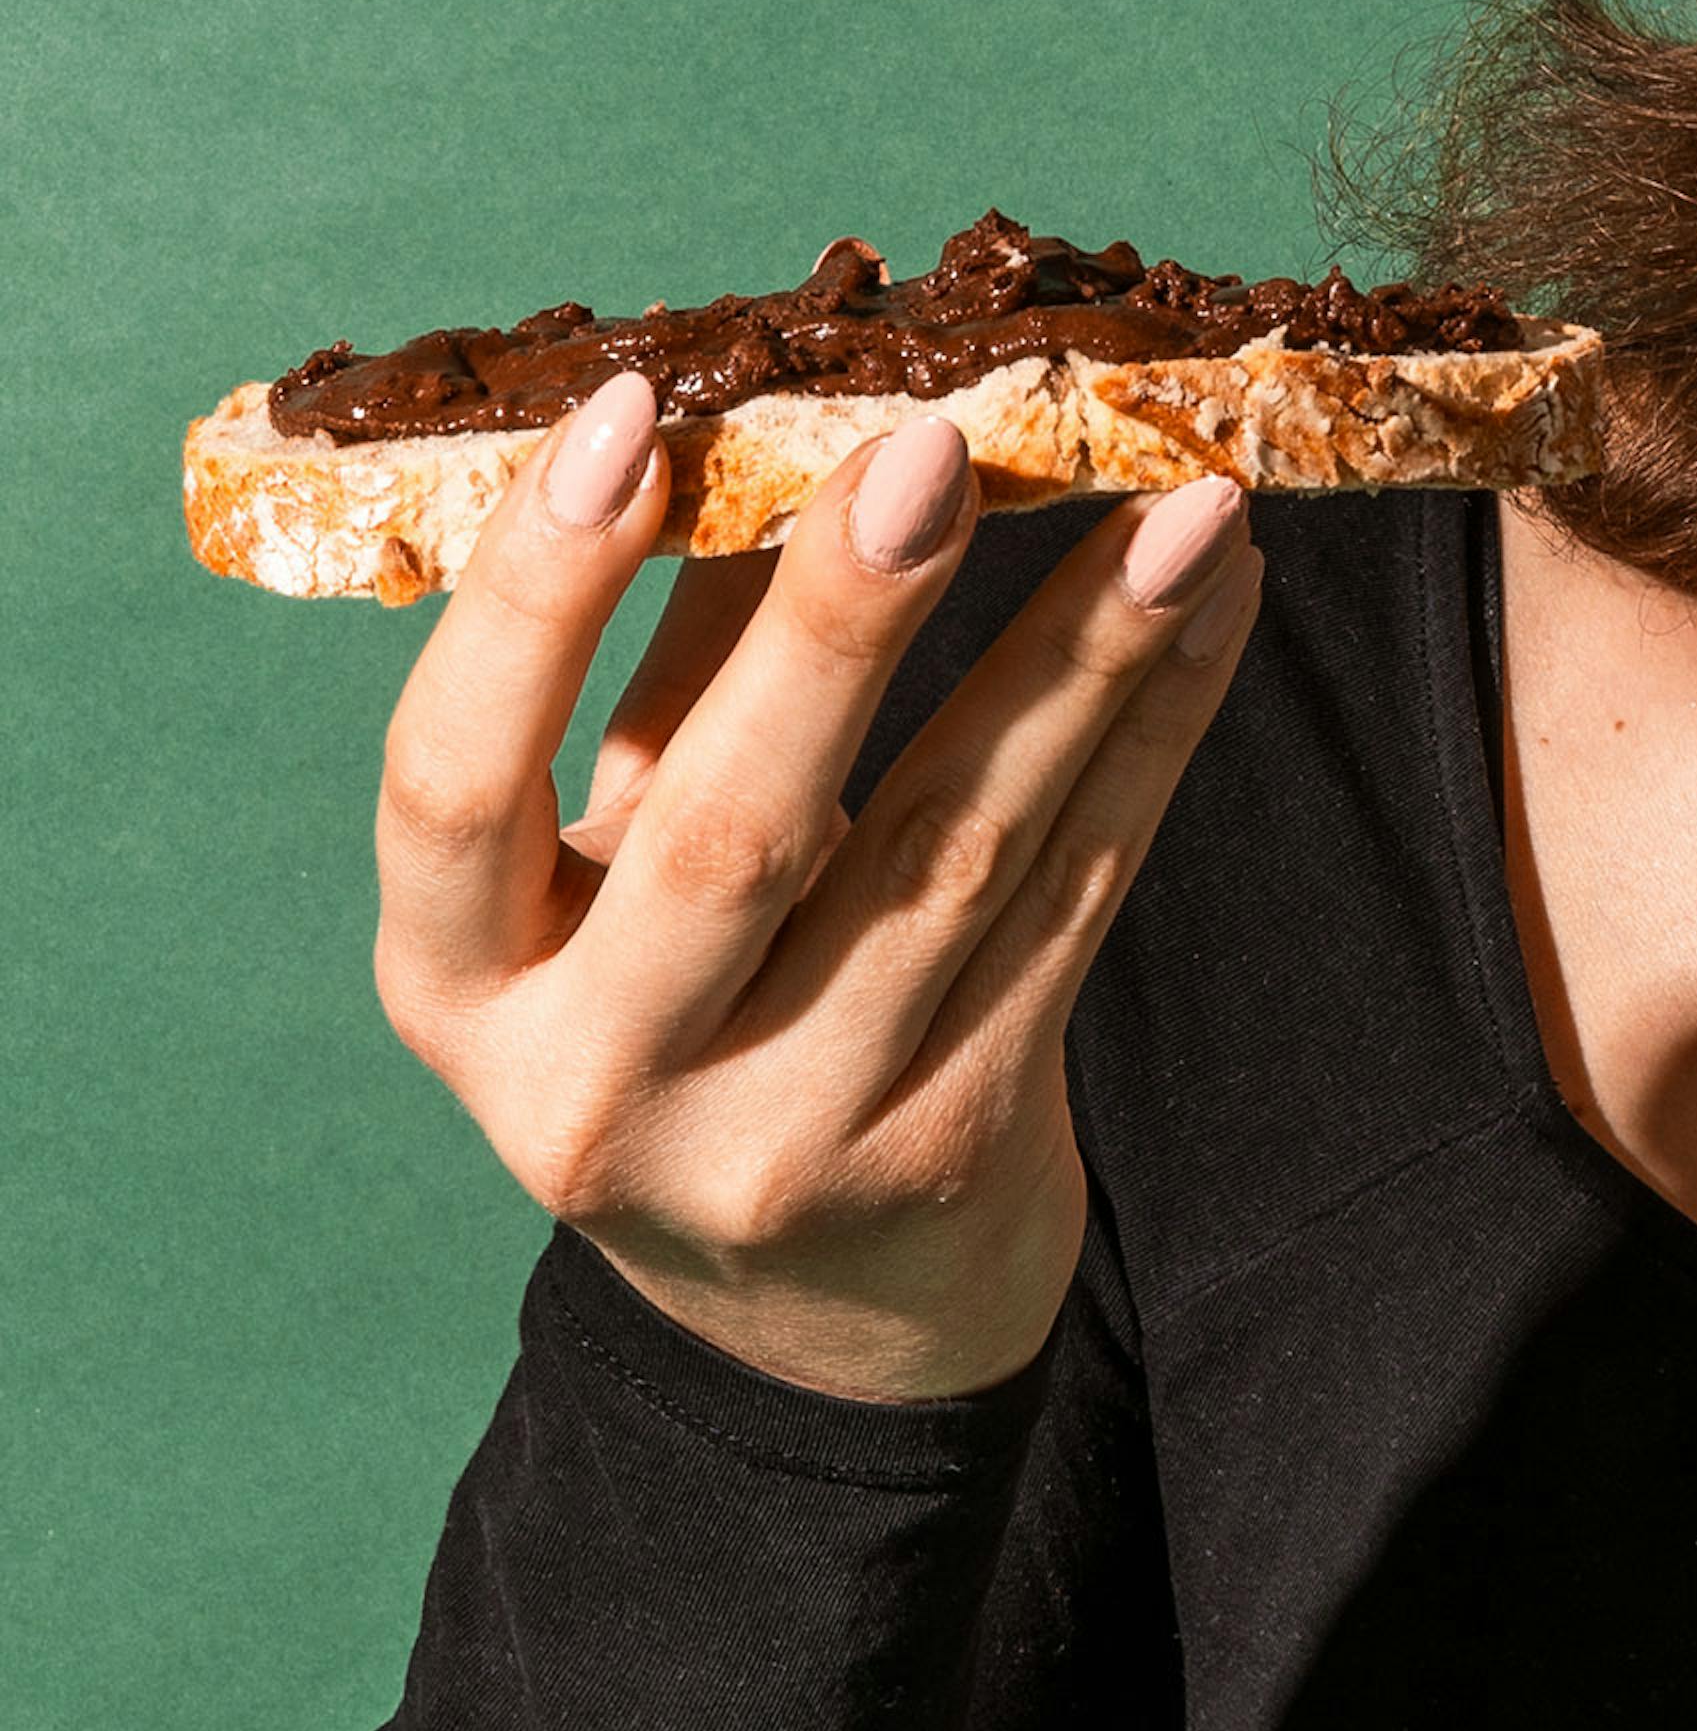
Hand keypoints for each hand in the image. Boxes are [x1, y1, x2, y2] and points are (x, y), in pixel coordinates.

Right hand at [373, 371, 1261, 1397]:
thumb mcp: (605, 892)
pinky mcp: (954, 1149)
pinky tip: (1207, 611)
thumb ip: (662, 685)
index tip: (633, 411)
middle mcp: (604, 1088)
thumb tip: (772, 424)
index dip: (534, 597)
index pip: (455, 783)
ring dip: (1075, 659)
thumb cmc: (686, 1026)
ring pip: (950, 859)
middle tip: (937, 445)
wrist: (813, 1318)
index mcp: (463, 993)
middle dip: (842, 625)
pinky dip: (1147, 742)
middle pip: (731, 836)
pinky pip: (1071, 908)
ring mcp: (787, 1141)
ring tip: (1175, 503)